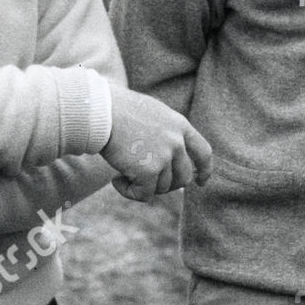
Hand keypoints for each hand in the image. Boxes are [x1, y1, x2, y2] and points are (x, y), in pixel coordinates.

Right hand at [102, 85, 211, 200]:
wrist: (100, 111)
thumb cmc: (119, 110)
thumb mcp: (153, 114)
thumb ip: (167, 133)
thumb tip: (169, 158)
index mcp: (180, 126)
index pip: (203, 153)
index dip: (204, 170)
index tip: (201, 182)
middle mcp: (176, 142)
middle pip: (184, 177)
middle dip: (168, 185)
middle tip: (145, 180)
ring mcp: (164, 157)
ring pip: (163, 187)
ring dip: (144, 185)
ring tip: (123, 172)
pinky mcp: (148, 170)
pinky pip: (144, 195)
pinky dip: (129, 192)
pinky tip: (115, 180)